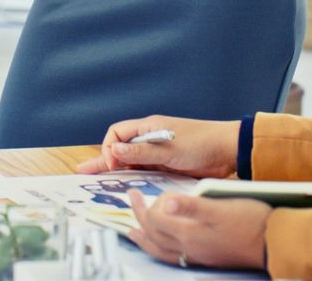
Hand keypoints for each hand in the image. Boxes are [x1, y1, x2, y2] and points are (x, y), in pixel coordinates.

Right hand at [74, 116, 237, 178]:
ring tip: (95, 178)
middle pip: (119, 147)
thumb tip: (114, 149)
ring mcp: (158, 151)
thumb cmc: (201, 144)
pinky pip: (143, 169)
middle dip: (102, 159)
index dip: (110, 149)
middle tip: (84, 171)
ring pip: (130, 160)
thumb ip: (141, 151)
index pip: (117, 133)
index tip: (113, 165)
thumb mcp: (169, 149)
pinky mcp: (166, 164)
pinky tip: (124, 183)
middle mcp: (150, 138)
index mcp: (149, 127)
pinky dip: (132, 175)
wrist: (228, 151)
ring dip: (115, 168)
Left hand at [127, 189, 269, 270]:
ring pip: (162, 251)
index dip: (143, 205)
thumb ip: (191, 205)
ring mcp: (199, 255)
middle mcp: (190, 248)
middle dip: (138, 218)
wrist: (274, 242)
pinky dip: (162, 250)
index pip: (155, 219)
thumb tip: (166, 201)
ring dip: (145, 240)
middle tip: (131, 201)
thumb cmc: (250, 220)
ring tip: (134, 232)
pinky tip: (163, 246)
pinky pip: (174, 257)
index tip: (135, 190)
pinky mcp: (208, 258)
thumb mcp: (221, 205)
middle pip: (154, 235)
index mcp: (190, 232)